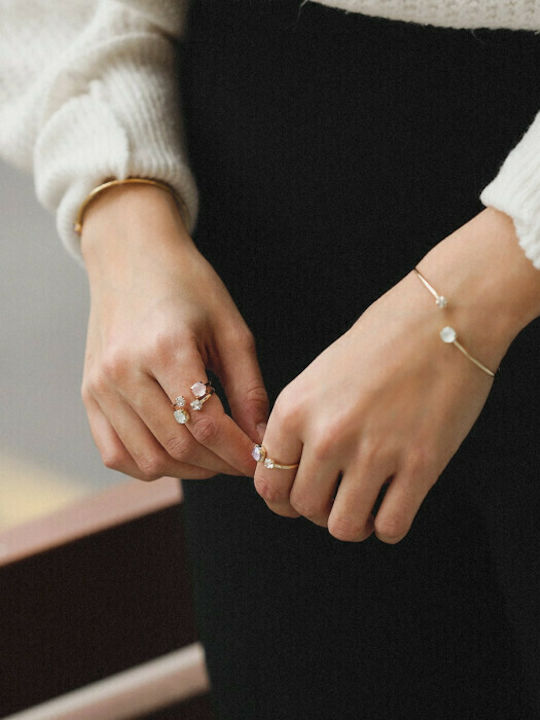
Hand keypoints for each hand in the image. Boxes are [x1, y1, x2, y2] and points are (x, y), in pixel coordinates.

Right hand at [80, 183, 267, 480]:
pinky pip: (116, 453)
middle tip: (243, 460)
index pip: (206, 425)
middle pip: (178, 447)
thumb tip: (261, 440)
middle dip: (220, 464)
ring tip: (215, 457)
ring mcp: (100, 386)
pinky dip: (149, 465)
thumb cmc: (188, 286)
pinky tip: (176, 455)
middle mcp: (124, 371)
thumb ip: (249, 388)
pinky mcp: (89, 394)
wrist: (131, 256)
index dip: (238, 452)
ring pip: (148, 459)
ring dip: (189, 470)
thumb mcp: (231, 329)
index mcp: (165, 348)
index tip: (261, 459)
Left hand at [253, 207, 539, 542]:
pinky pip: (391, 527)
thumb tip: (293, 471)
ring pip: (343, 527)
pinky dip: (388, 525)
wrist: (442, 319)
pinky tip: (395, 503)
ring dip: (353, 522)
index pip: (269, 484)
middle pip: (303, 509)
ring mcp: (374, 453)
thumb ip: (301, 425)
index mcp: (295, 410)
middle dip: (319, 510)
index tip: (300, 494)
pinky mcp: (420, 466)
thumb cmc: (381, 341)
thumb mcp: (319, 376)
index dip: (283, 497)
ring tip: (366, 502)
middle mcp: (328, 435)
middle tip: (338, 495)